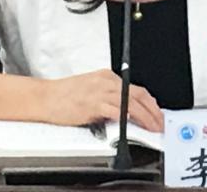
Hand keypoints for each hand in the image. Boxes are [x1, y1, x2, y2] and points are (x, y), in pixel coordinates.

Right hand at [43, 69, 163, 131]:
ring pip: (131, 103)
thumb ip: (109, 97)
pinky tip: (133, 124)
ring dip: (145, 117)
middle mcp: (106, 81)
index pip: (136, 88)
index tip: (156, 113)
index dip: (150, 103)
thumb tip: (125, 111)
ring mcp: (100, 92)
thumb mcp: (91, 90)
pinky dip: (127, 117)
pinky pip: (116, 110)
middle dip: (153, 111)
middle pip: (138, 94)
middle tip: (160, 123)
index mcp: (106, 77)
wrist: (46, 97)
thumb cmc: (64, 96)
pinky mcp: (93, 104)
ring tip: (152, 128)